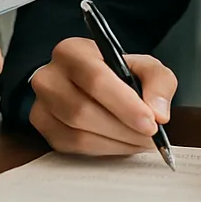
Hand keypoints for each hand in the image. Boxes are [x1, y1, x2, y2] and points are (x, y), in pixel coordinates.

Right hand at [29, 36, 177, 154]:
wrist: (87, 83)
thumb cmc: (115, 73)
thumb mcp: (142, 66)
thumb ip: (158, 81)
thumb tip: (159, 113)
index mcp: (71, 51)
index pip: (95, 79)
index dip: (124, 104)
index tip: (151, 123)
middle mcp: (49, 76)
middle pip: (83, 110)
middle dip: (124, 129)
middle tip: (150, 137)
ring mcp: (41, 104)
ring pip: (79, 133)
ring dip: (117, 142)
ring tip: (140, 141)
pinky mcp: (43, 128)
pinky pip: (74, 147)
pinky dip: (104, 150)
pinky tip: (121, 143)